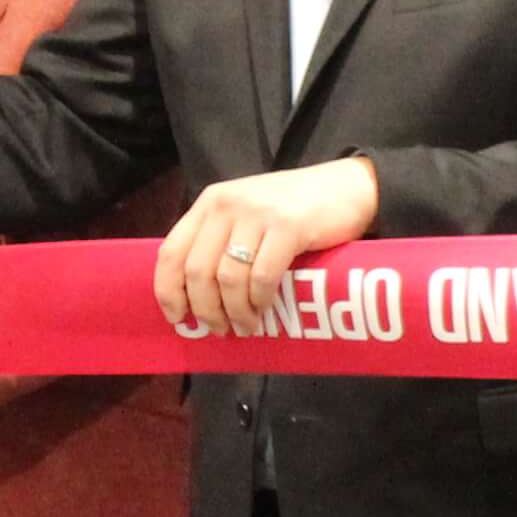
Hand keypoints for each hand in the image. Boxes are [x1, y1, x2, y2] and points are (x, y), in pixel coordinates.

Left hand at [156, 158, 379, 332]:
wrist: (348, 187)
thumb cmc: (295, 208)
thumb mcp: (247, 215)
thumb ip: (220, 241)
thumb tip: (197, 297)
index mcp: (210, 204)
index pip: (171, 252)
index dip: (168, 291)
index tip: (178, 318)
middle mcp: (227, 205)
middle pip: (198, 271)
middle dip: (205, 310)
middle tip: (218, 330)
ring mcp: (257, 214)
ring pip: (228, 279)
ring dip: (234, 312)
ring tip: (245, 327)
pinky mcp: (288, 227)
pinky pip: (262, 277)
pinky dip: (259, 301)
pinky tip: (264, 310)